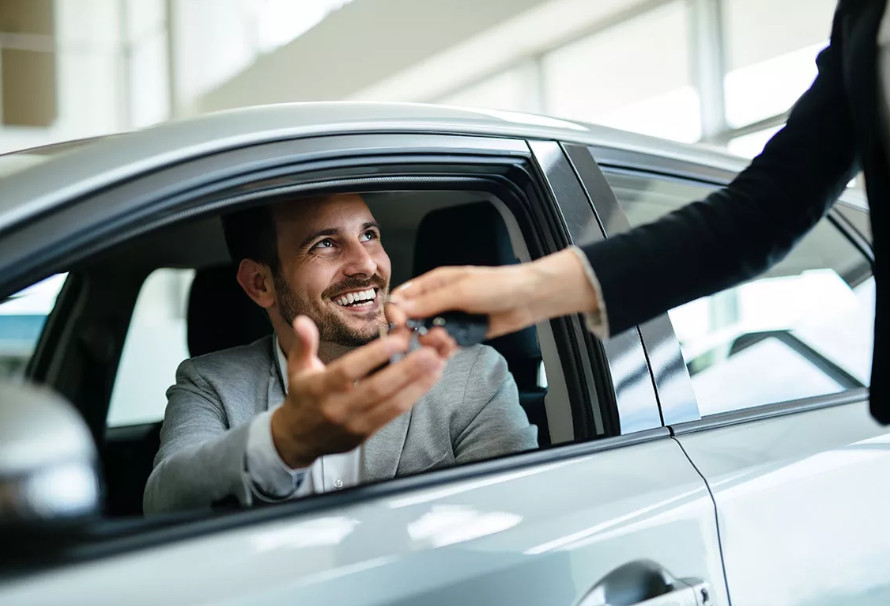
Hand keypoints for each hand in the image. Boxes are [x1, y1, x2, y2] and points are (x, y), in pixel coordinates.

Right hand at [270, 315, 447, 468]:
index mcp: (321, 388)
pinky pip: (393, 415)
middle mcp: (339, 407)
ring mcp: (355, 423)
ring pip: (391, 404)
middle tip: (429, 352)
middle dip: (407, 370)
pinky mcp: (367, 434)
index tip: (398, 339)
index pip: (350, 370)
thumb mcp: (298, 368)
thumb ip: (304, 343)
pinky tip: (428, 381)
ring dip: (417, 384)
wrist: (298, 439)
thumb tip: (303, 321)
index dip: (374, 355)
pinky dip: (413, 396)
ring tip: (437, 364)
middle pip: (377, 388)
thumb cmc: (303, 397)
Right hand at [388, 248, 598, 338]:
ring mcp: (451, 319)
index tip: (400, 326)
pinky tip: (452, 349)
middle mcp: (439, 301)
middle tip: (426, 338)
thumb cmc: (498, 285)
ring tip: (448, 342)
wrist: (529, 298)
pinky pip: (445, 346)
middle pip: (411, 321)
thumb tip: (400, 308)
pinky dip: (445, 351)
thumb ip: (430, 301)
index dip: (396, 313)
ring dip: (433, 343)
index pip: (402, 298)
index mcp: (433, 284)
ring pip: (428, 336)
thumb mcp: (461, 290)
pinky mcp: (463, 334)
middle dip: (414, 333)